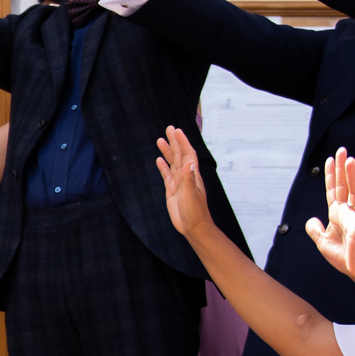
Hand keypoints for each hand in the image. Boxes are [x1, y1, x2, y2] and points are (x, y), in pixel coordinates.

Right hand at [153, 126, 217, 241]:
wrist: (193, 227)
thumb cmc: (195, 211)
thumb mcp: (191, 194)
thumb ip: (189, 178)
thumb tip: (189, 162)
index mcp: (192, 174)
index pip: (187, 154)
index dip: (182, 142)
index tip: (176, 130)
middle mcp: (186, 176)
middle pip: (179, 155)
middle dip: (174, 141)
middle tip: (168, 128)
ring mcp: (179, 183)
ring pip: (172, 163)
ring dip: (167, 152)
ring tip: (160, 140)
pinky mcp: (172, 191)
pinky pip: (167, 175)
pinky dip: (163, 166)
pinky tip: (158, 160)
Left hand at [307, 149, 354, 283]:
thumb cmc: (344, 256)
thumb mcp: (322, 242)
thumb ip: (315, 230)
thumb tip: (311, 219)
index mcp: (337, 214)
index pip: (334, 190)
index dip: (331, 175)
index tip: (330, 159)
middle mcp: (347, 212)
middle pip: (345, 186)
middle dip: (342, 169)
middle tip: (341, 150)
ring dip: (353, 177)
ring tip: (350, 162)